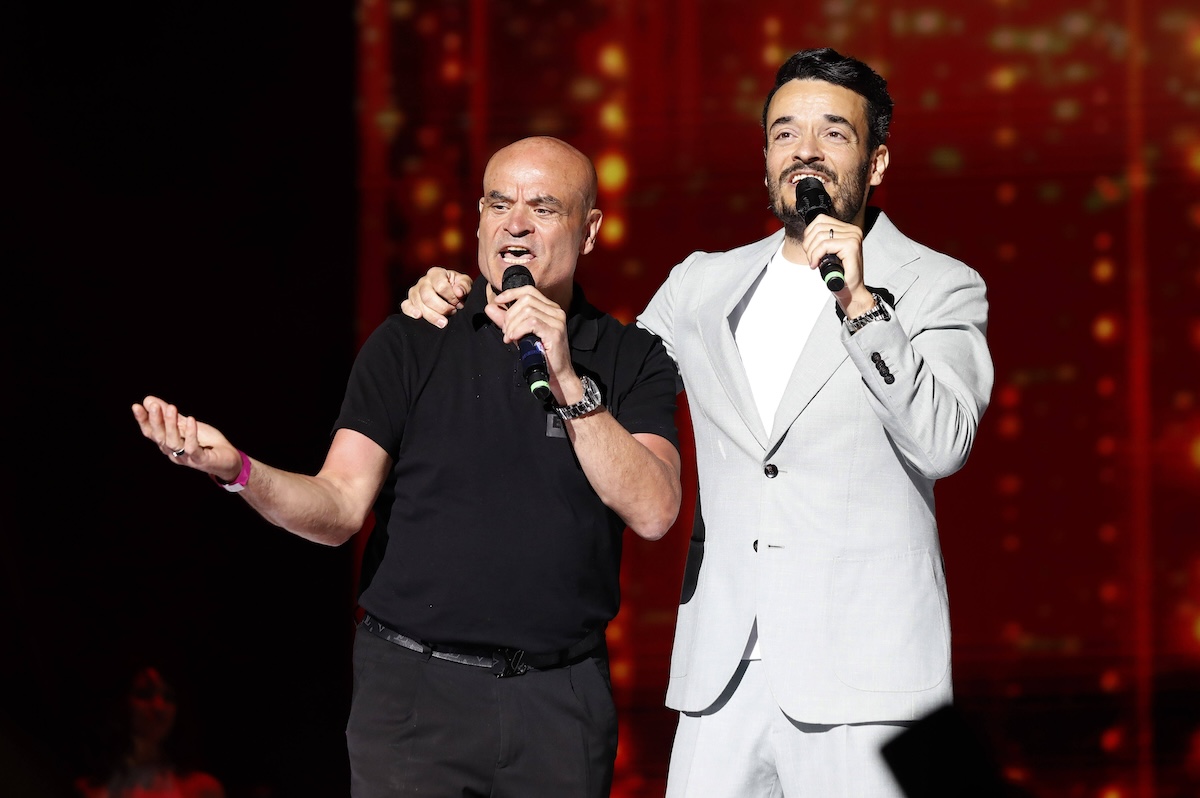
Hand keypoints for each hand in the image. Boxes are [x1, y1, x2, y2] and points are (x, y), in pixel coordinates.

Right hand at [131, 396, 241, 481]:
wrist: (229, 459)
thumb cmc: (206, 442)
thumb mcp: (186, 425)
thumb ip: (169, 415)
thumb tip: (148, 399)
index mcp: (168, 444)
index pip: (151, 433)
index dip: (143, 421)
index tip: (137, 406)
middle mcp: (173, 452)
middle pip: (159, 437)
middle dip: (155, 421)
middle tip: (153, 405)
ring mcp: (186, 458)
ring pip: (173, 442)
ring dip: (171, 424)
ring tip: (171, 408)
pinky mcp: (200, 460)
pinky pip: (192, 447)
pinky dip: (191, 433)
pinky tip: (191, 420)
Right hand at [399, 267, 473, 327]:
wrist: (452, 295)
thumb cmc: (458, 288)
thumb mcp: (465, 284)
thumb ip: (464, 286)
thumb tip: (458, 292)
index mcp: (436, 273)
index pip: (440, 285)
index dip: (451, 297)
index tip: (459, 304)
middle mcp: (423, 281)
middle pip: (427, 296)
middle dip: (441, 308)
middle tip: (453, 313)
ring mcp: (415, 291)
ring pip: (418, 303)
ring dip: (432, 315)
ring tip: (444, 322)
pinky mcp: (410, 301)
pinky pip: (405, 306)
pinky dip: (410, 312)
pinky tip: (418, 316)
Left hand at [486, 284, 579, 401]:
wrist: (556, 374)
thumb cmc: (539, 354)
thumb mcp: (519, 334)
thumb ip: (505, 320)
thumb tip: (490, 307)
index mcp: (549, 308)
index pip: (528, 290)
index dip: (511, 293)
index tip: (498, 301)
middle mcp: (556, 311)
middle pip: (525, 299)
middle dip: (509, 315)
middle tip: (506, 331)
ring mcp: (557, 320)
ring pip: (527, 311)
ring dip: (512, 325)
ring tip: (510, 337)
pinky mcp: (555, 331)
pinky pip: (531, 323)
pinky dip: (518, 330)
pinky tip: (514, 339)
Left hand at [801, 214, 873, 315]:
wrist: (850, 291)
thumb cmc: (839, 274)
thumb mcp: (829, 252)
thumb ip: (822, 239)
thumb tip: (808, 233)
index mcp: (848, 229)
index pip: (820, 219)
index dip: (809, 234)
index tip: (809, 250)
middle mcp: (853, 230)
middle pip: (818, 227)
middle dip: (808, 244)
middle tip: (811, 259)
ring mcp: (853, 237)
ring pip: (820, 236)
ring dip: (811, 252)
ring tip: (814, 262)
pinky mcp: (851, 246)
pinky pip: (824, 245)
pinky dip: (815, 255)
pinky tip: (816, 265)